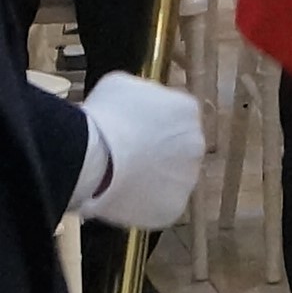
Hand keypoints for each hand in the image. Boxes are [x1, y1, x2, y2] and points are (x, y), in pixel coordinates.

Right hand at [71, 72, 206, 233]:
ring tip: (122, 177)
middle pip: (178, 148)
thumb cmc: (104, 117)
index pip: (176, 116)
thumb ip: (143, 94)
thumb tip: (140, 106)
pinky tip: (124, 194)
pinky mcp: (174, 207)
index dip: (152, 124)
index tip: (134, 129)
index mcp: (187, 110)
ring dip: (152, 177)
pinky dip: (145, 202)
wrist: (95, 158)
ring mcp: (188, 178)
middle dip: (157, 152)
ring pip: (170, 178)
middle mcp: (196, 144)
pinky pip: (160, 204)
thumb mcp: (121, 85)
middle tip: (128, 155)